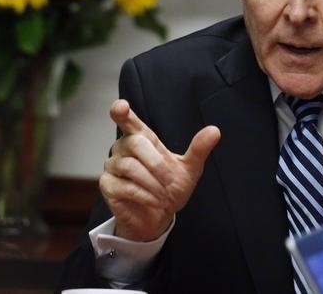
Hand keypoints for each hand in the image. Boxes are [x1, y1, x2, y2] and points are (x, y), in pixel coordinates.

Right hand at [99, 99, 220, 241]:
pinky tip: (156, 201)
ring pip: (131, 167)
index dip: (122, 111)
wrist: (160, 215)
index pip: (128, 120)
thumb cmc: (171, 187)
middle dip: (158, 165)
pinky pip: (125, 186)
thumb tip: (214, 130)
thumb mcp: (190, 168)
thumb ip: (199, 149)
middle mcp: (123, 147)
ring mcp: (112, 166)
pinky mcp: (107, 185)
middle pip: (136, 144)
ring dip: (153, 183)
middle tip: (171, 182)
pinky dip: (145, 196)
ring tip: (165, 195)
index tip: (122, 107)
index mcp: (142, 137)